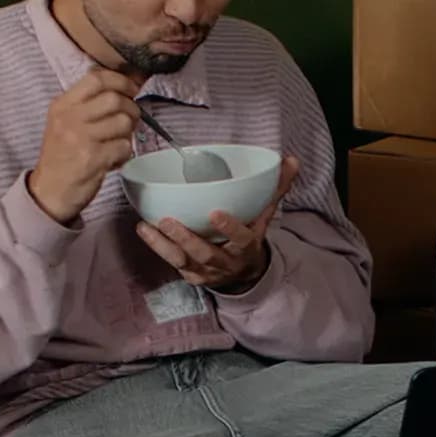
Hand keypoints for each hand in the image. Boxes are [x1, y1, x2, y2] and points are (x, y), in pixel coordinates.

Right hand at [26, 65, 141, 223]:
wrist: (49, 192)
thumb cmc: (61, 156)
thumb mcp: (63, 122)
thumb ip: (87, 104)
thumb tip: (123, 87)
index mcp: (62, 105)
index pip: (96, 78)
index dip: (121, 80)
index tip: (132, 89)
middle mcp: (69, 118)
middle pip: (114, 98)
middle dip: (131, 108)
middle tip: (131, 119)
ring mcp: (81, 138)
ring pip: (123, 122)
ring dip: (129, 133)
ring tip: (119, 142)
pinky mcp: (93, 158)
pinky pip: (124, 146)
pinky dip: (125, 153)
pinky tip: (114, 159)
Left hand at [137, 157, 299, 291]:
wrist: (243, 274)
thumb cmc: (249, 237)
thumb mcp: (264, 217)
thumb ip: (276, 189)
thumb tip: (291, 161)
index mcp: (246, 247)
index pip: (240, 238)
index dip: (229, 228)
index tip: (215, 213)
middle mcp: (225, 262)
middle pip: (205, 253)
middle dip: (186, 238)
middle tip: (168, 220)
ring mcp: (206, 271)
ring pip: (182, 260)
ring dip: (163, 244)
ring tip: (146, 226)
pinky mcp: (190, 275)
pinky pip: (171, 263)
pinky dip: (156, 247)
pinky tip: (144, 230)